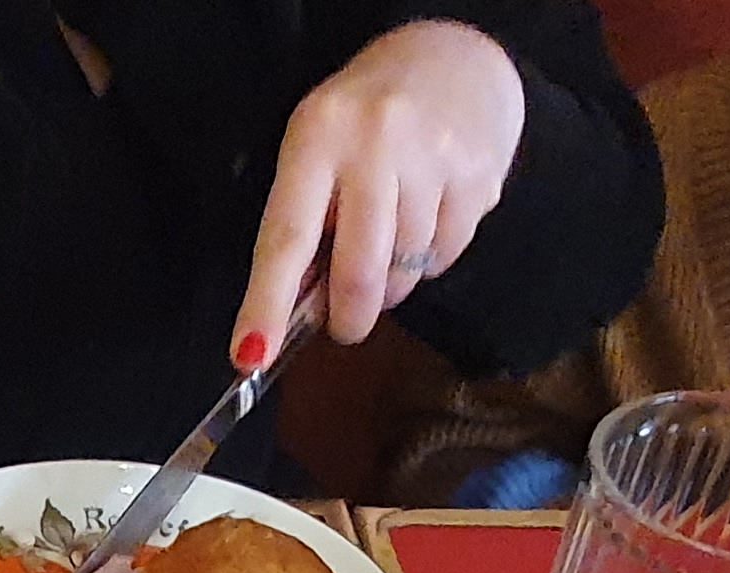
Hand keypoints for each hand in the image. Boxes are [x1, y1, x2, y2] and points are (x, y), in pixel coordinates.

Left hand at [236, 21, 527, 359]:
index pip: (287, 237)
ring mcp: (433, 159)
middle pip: (358, 271)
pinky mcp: (478, 177)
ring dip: (393, 283)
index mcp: (318, 137)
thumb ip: (306, 219)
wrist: (456, 60)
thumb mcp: (319, 146)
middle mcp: (376, 143)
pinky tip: (427, 220)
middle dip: (349, 317)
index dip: (267, 304)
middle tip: (346, 324)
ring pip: (406, 271)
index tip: (251, 354)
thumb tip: (297, 308)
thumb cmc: (367, 118)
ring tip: (390, 242)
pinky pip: (446, 256)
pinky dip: (430, 259)